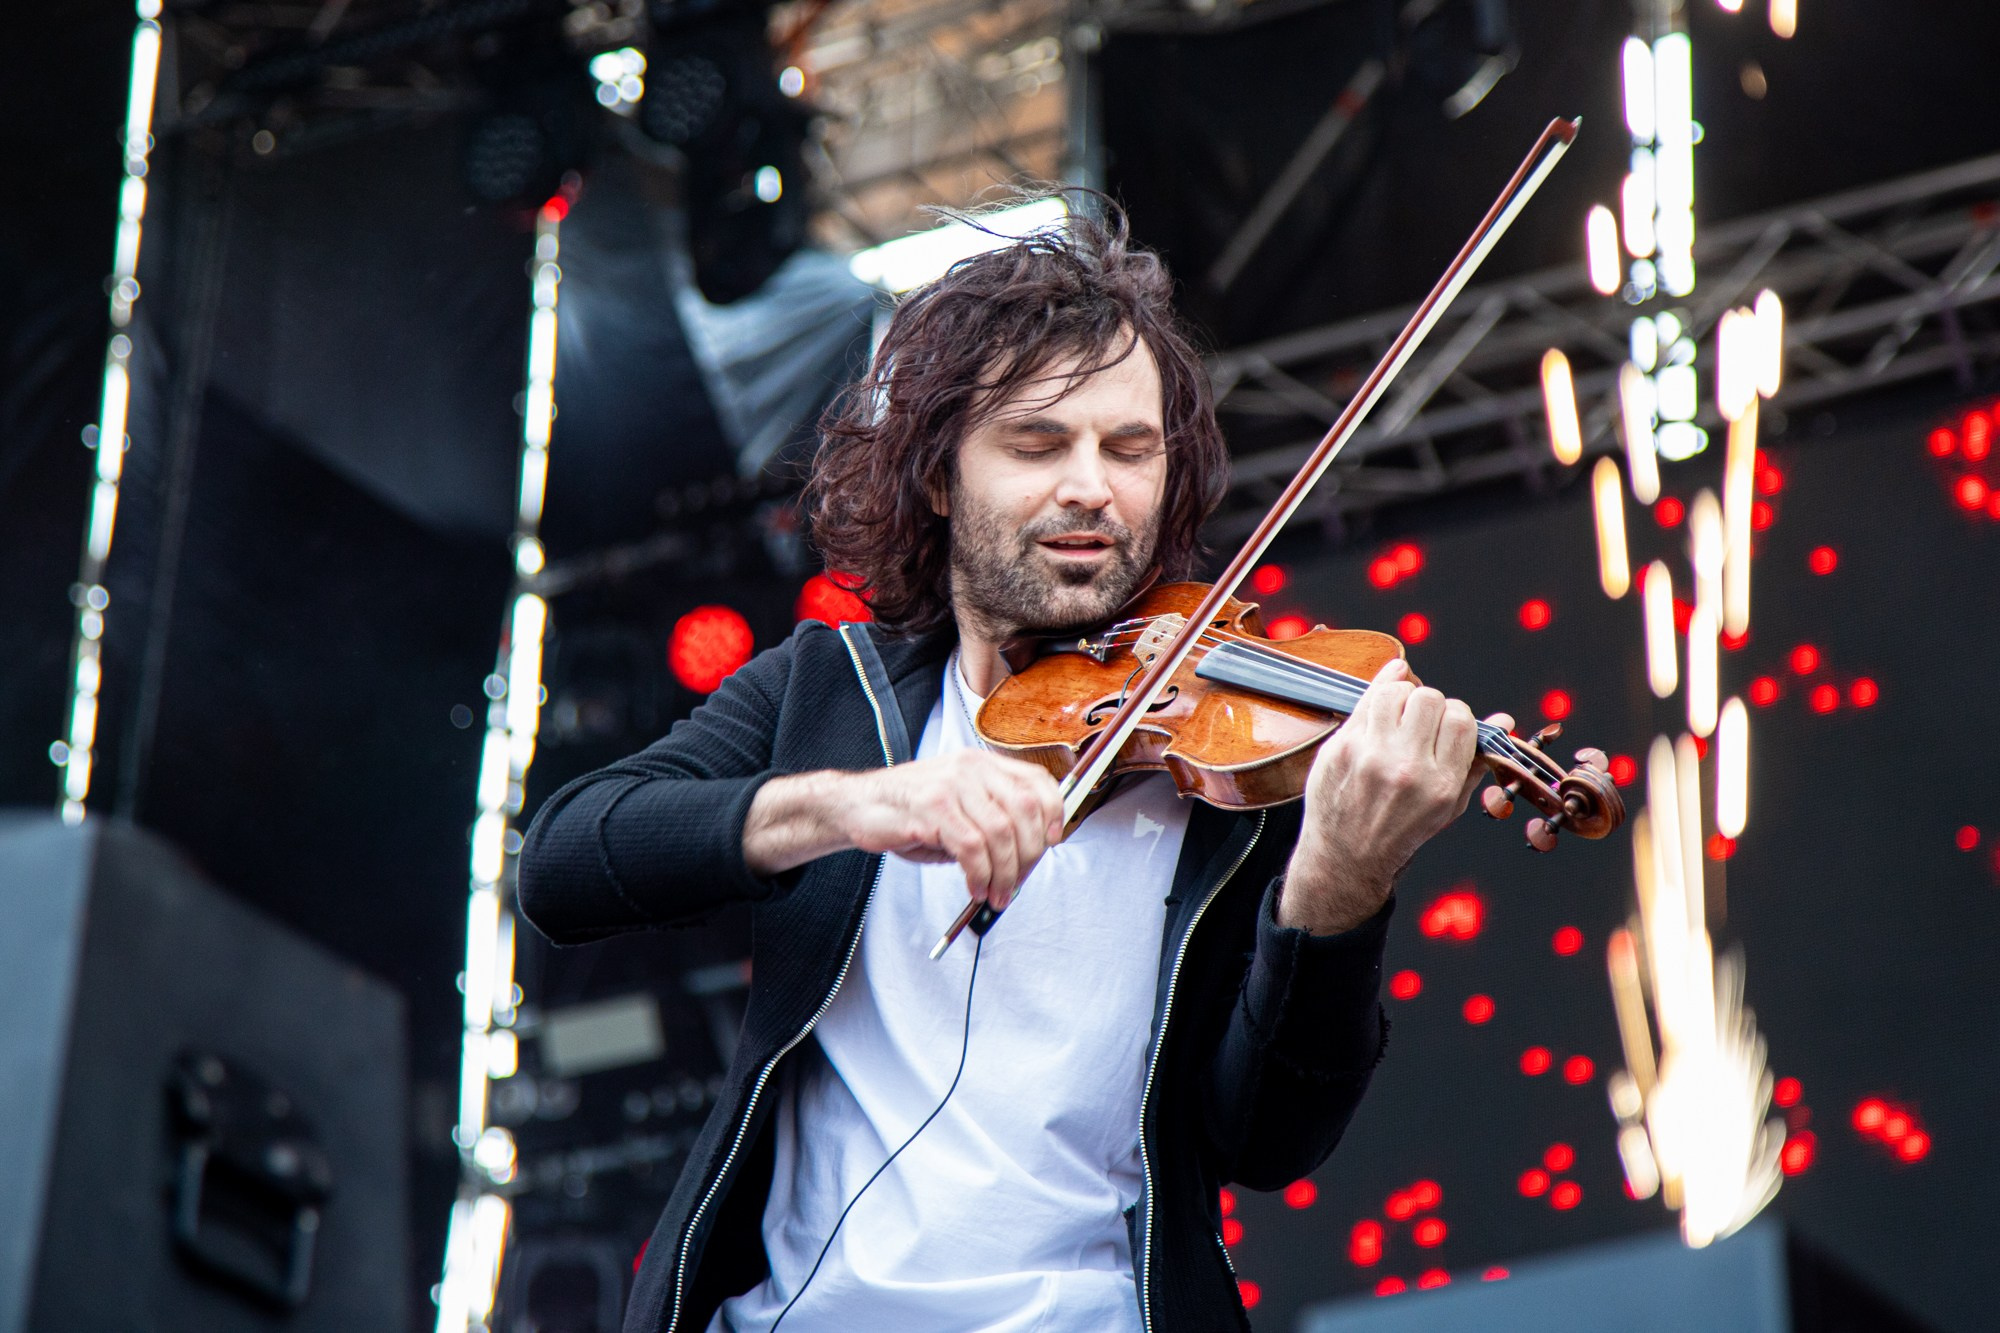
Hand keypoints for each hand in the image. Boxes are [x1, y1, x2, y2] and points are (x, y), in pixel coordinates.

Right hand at [744, 752, 1063, 909]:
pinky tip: (975, 887)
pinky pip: (971, 846)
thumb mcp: (959, 808)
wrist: (857, 806)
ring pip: (1001, 832)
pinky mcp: (931, 807)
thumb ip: (992, 823)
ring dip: (1005, 873)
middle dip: (1030, 855)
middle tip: (1018, 882)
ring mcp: (951, 785)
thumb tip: (1025, 859)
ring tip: (996, 894)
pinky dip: (980, 874)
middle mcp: (971, 768)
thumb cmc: (909, 812)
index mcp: (982, 765)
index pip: (1037, 781)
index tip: (1053, 842)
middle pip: (1025, 810)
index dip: (1054, 812)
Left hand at [1279, 657, 1510, 934]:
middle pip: (1429, 699)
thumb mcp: (1449, 806)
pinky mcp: (1340, 748)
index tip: (1446, 723)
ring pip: (1394, 691)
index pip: (1461, 720)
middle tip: (1420, 719)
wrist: (1346, 856)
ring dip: (1400, 696)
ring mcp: (1370, 756)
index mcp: (1440, 784)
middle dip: (1429, 703)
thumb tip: (1505, 720)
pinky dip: (1374, 704)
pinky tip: (1377, 718)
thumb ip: (1476, 760)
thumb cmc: (1401, 830)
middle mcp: (1406, 768)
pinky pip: (1363, 703)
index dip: (1456, 714)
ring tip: (1397, 715)